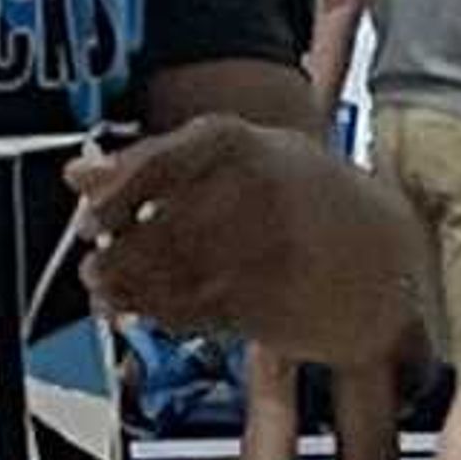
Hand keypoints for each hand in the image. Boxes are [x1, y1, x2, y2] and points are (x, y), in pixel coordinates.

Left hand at [70, 117, 417, 363]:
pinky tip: (149, 312)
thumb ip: (154, 163)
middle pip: (162, 231)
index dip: (116, 197)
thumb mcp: (238, 159)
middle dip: (117, 258)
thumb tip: (77, 173)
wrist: (383, 255)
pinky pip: (198, 312)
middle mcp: (254, 193)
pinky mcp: (272, 303)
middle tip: (94, 270)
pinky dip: (164, 316)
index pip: (162, 163)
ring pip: (174, 277)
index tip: (86, 222)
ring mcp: (265, 251)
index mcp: (241, 143)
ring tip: (110, 295)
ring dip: (132, 292)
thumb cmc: (302, 198)